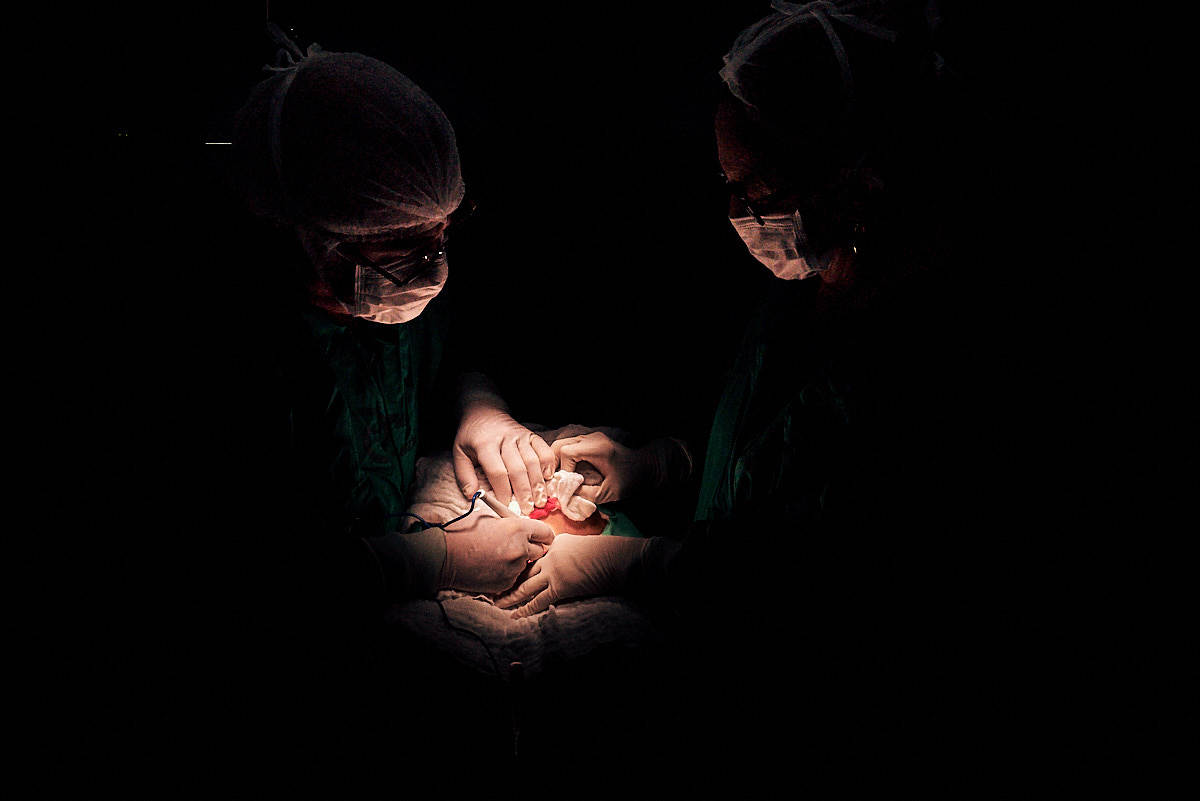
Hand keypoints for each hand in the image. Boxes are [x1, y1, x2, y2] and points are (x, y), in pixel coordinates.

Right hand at [441, 514, 555, 594]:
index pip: (546, 533)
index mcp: (518, 528)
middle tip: (517, 549)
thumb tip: (524, 530)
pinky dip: (507, 574)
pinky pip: (514, 578)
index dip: (543, 536)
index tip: (541, 538)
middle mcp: (520, 549)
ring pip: (525, 566)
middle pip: (540, 551)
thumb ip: (511, 525)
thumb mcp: (489, 519)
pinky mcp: (505, 583)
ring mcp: (514, 568)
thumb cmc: (463, 533)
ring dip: (517, 563)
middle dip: (531, 550)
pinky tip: (492, 568)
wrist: (444, 557)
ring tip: (498, 558)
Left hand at [453, 405, 555, 514]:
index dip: (503, 490)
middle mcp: (505, 439)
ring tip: (540, 500)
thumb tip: (473, 496)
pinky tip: (547, 479)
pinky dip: (548, 465)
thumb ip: (464, 475)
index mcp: (485, 444)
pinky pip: (543, 450)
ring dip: (538, 483)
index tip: (505, 505)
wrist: (484, 412)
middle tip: (528, 510)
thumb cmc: (471, 437)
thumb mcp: (459, 453)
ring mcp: (520, 436)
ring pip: (533, 461)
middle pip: (518, 468)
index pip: (497, 471)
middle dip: (524, 491)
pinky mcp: (531, 435)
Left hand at [495, 534, 648, 617]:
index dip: (513, 561)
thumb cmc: (602, 552)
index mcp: (553, 543)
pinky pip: (538, 601)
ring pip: (524, 586)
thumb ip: (560, 550)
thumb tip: (549, 558)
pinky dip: (525, 609)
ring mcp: (553, 571)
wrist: (616, 559)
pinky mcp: (561, 587)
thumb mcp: (577, 544)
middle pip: (521, 569)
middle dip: (505, 578)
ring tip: (495, 602)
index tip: (500, 565)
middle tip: (489, 586)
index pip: (528, 553)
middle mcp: (549, 555)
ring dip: (509, 595)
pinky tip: (514, 615)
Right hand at [551, 432, 691, 503]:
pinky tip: (569, 471)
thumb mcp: (608, 493)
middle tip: (556, 480)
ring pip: (563, 443)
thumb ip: (585, 495)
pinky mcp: (592, 440)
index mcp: (597, 449)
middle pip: (560, 444)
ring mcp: (591, 437)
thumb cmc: (630, 481)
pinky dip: (565, 458)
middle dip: (554, 463)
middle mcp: (592, 438)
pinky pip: (571, 445)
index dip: (562, 469)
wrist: (647, 467)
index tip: (567, 483)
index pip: (566, 452)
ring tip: (561, 477)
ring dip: (558, 460)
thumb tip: (564, 496)